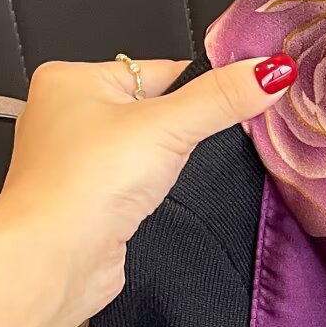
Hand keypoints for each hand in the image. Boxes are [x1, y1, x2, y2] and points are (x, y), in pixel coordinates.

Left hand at [0, 53, 295, 326]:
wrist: (54, 257)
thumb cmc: (83, 184)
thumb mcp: (168, 126)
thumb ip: (222, 97)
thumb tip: (271, 70)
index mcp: (70, 78)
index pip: (156, 69)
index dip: (197, 86)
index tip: (234, 98)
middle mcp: (64, 115)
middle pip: (152, 108)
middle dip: (180, 129)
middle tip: (190, 146)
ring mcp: (72, 159)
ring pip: (143, 147)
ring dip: (164, 163)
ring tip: (163, 177)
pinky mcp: (85, 199)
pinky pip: (132, 181)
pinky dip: (149, 190)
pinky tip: (150, 200)